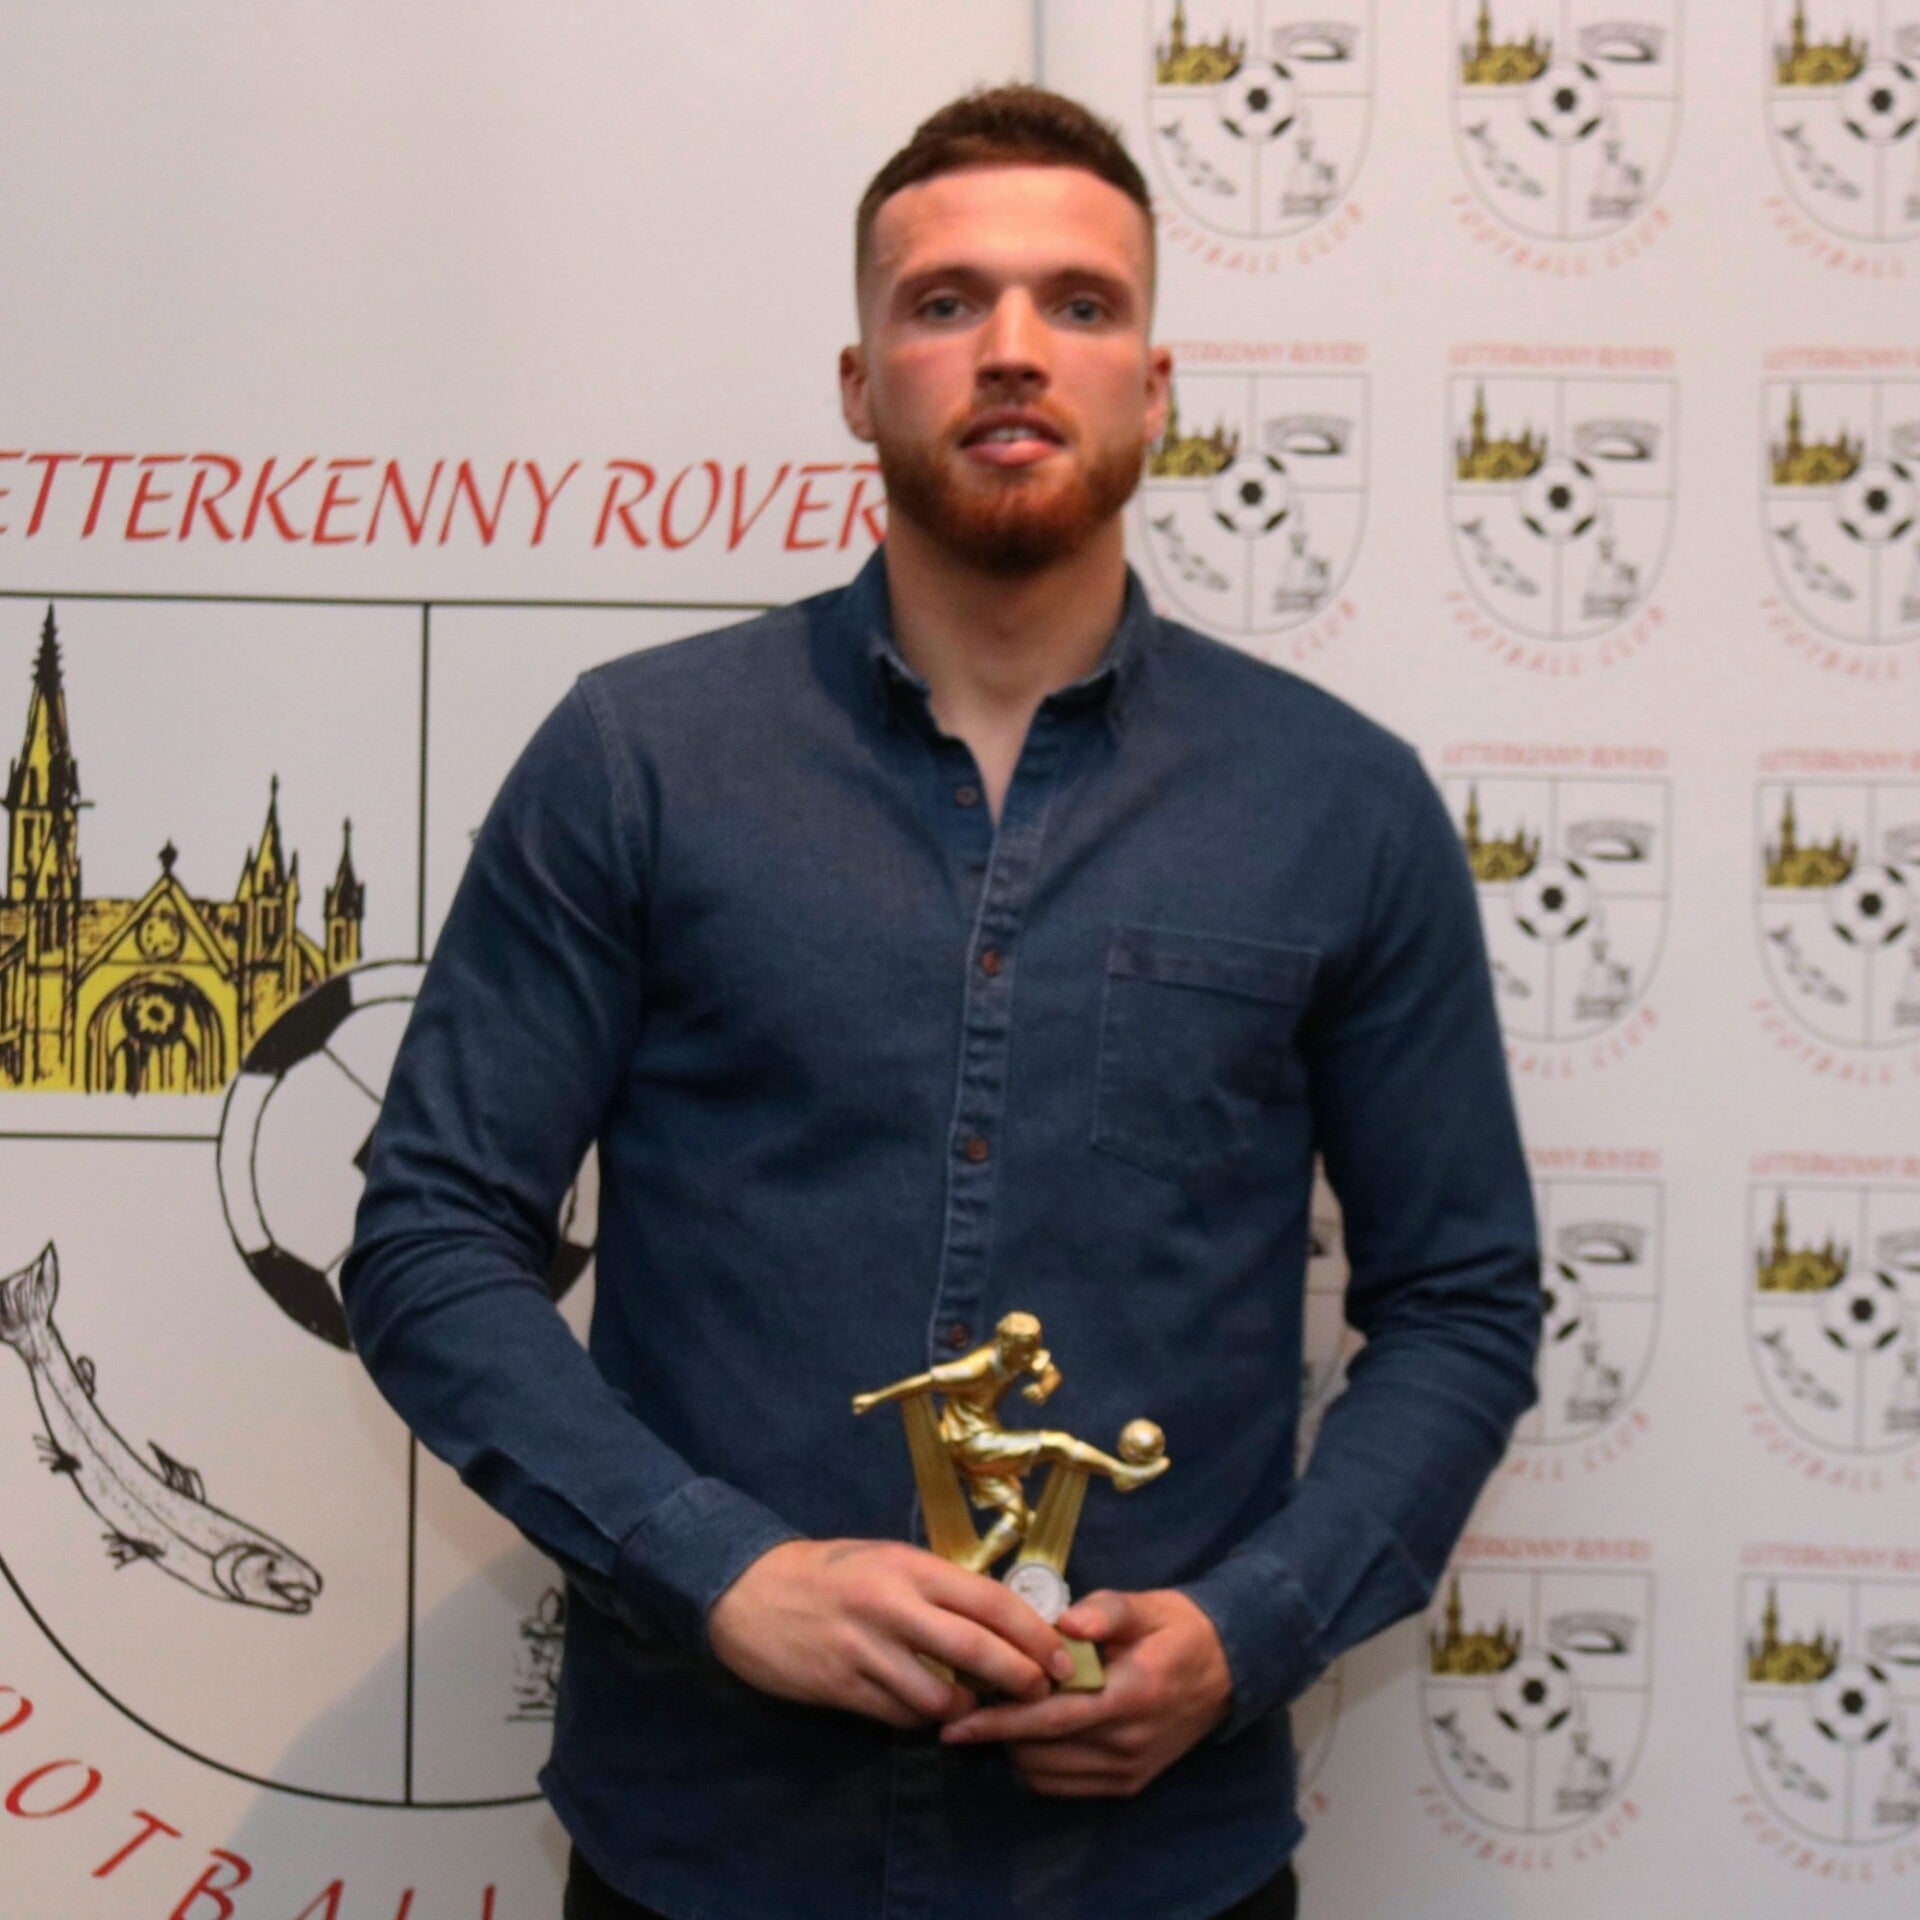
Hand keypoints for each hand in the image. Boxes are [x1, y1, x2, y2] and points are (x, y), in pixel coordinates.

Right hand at [707, 1538, 1078, 1730]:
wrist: (748, 1591)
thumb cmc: (830, 1572)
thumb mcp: (887, 1561)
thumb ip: (936, 1588)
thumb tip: (999, 1619)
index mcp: (910, 1567)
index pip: (989, 1599)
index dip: (1033, 1632)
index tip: (1063, 1656)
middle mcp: (892, 1605)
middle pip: (975, 1649)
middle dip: (1020, 1677)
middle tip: (1043, 1692)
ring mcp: (865, 1649)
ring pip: (938, 1694)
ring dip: (967, 1707)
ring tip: (977, 1705)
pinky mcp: (841, 1686)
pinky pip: (898, 1715)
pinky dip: (922, 1718)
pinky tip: (927, 1710)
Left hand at [937, 1588, 1232, 1796]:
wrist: (1230, 1668)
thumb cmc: (1178, 1629)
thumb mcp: (1145, 1606)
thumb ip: (1105, 1611)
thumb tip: (1064, 1620)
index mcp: (1130, 1695)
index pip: (1052, 1717)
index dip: (999, 1722)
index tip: (955, 1722)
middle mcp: (1128, 1742)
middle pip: (1042, 1751)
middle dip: (998, 1732)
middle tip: (968, 1706)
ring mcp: (1130, 1769)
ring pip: (1048, 1773)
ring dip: (1017, 1748)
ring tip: (1000, 1714)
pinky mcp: (1131, 1783)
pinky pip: (1067, 1786)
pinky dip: (1039, 1766)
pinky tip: (1032, 1734)